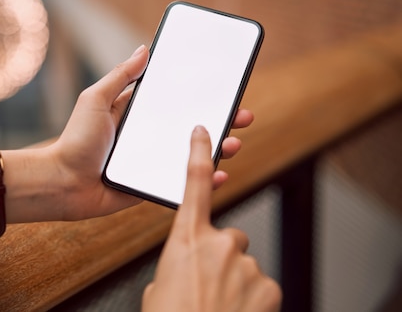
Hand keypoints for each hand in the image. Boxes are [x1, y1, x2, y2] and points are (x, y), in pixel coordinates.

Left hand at [47, 45, 253, 220]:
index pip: (176, 101)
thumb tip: (145, 48)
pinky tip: (219, 173)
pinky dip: (203, 178)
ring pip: (193, 154)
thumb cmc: (75, 140)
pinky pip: (182, 182)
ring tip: (233, 143)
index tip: (226, 87)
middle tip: (243, 115)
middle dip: (221, 120)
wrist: (62, 183)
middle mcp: (150, 136)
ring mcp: (153, 161)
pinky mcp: (152, 185)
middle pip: (192, 127)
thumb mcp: (95, 99)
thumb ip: (121, 76)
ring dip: (219, 148)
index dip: (201, 95)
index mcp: (138, 114)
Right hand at [142, 126, 281, 311]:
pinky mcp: (269, 283)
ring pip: (242, 263)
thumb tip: (188, 267)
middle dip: (219, 256)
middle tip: (205, 285)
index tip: (203, 133)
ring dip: (233, 280)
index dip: (199, 153)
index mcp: (185, 240)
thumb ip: (176, 266)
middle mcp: (219, 244)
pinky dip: (250, 296)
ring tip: (218, 304)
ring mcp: (246, 263)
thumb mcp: (158, 289)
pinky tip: (236, 311)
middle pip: (226, 235)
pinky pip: (259, 282)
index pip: (194, 184)